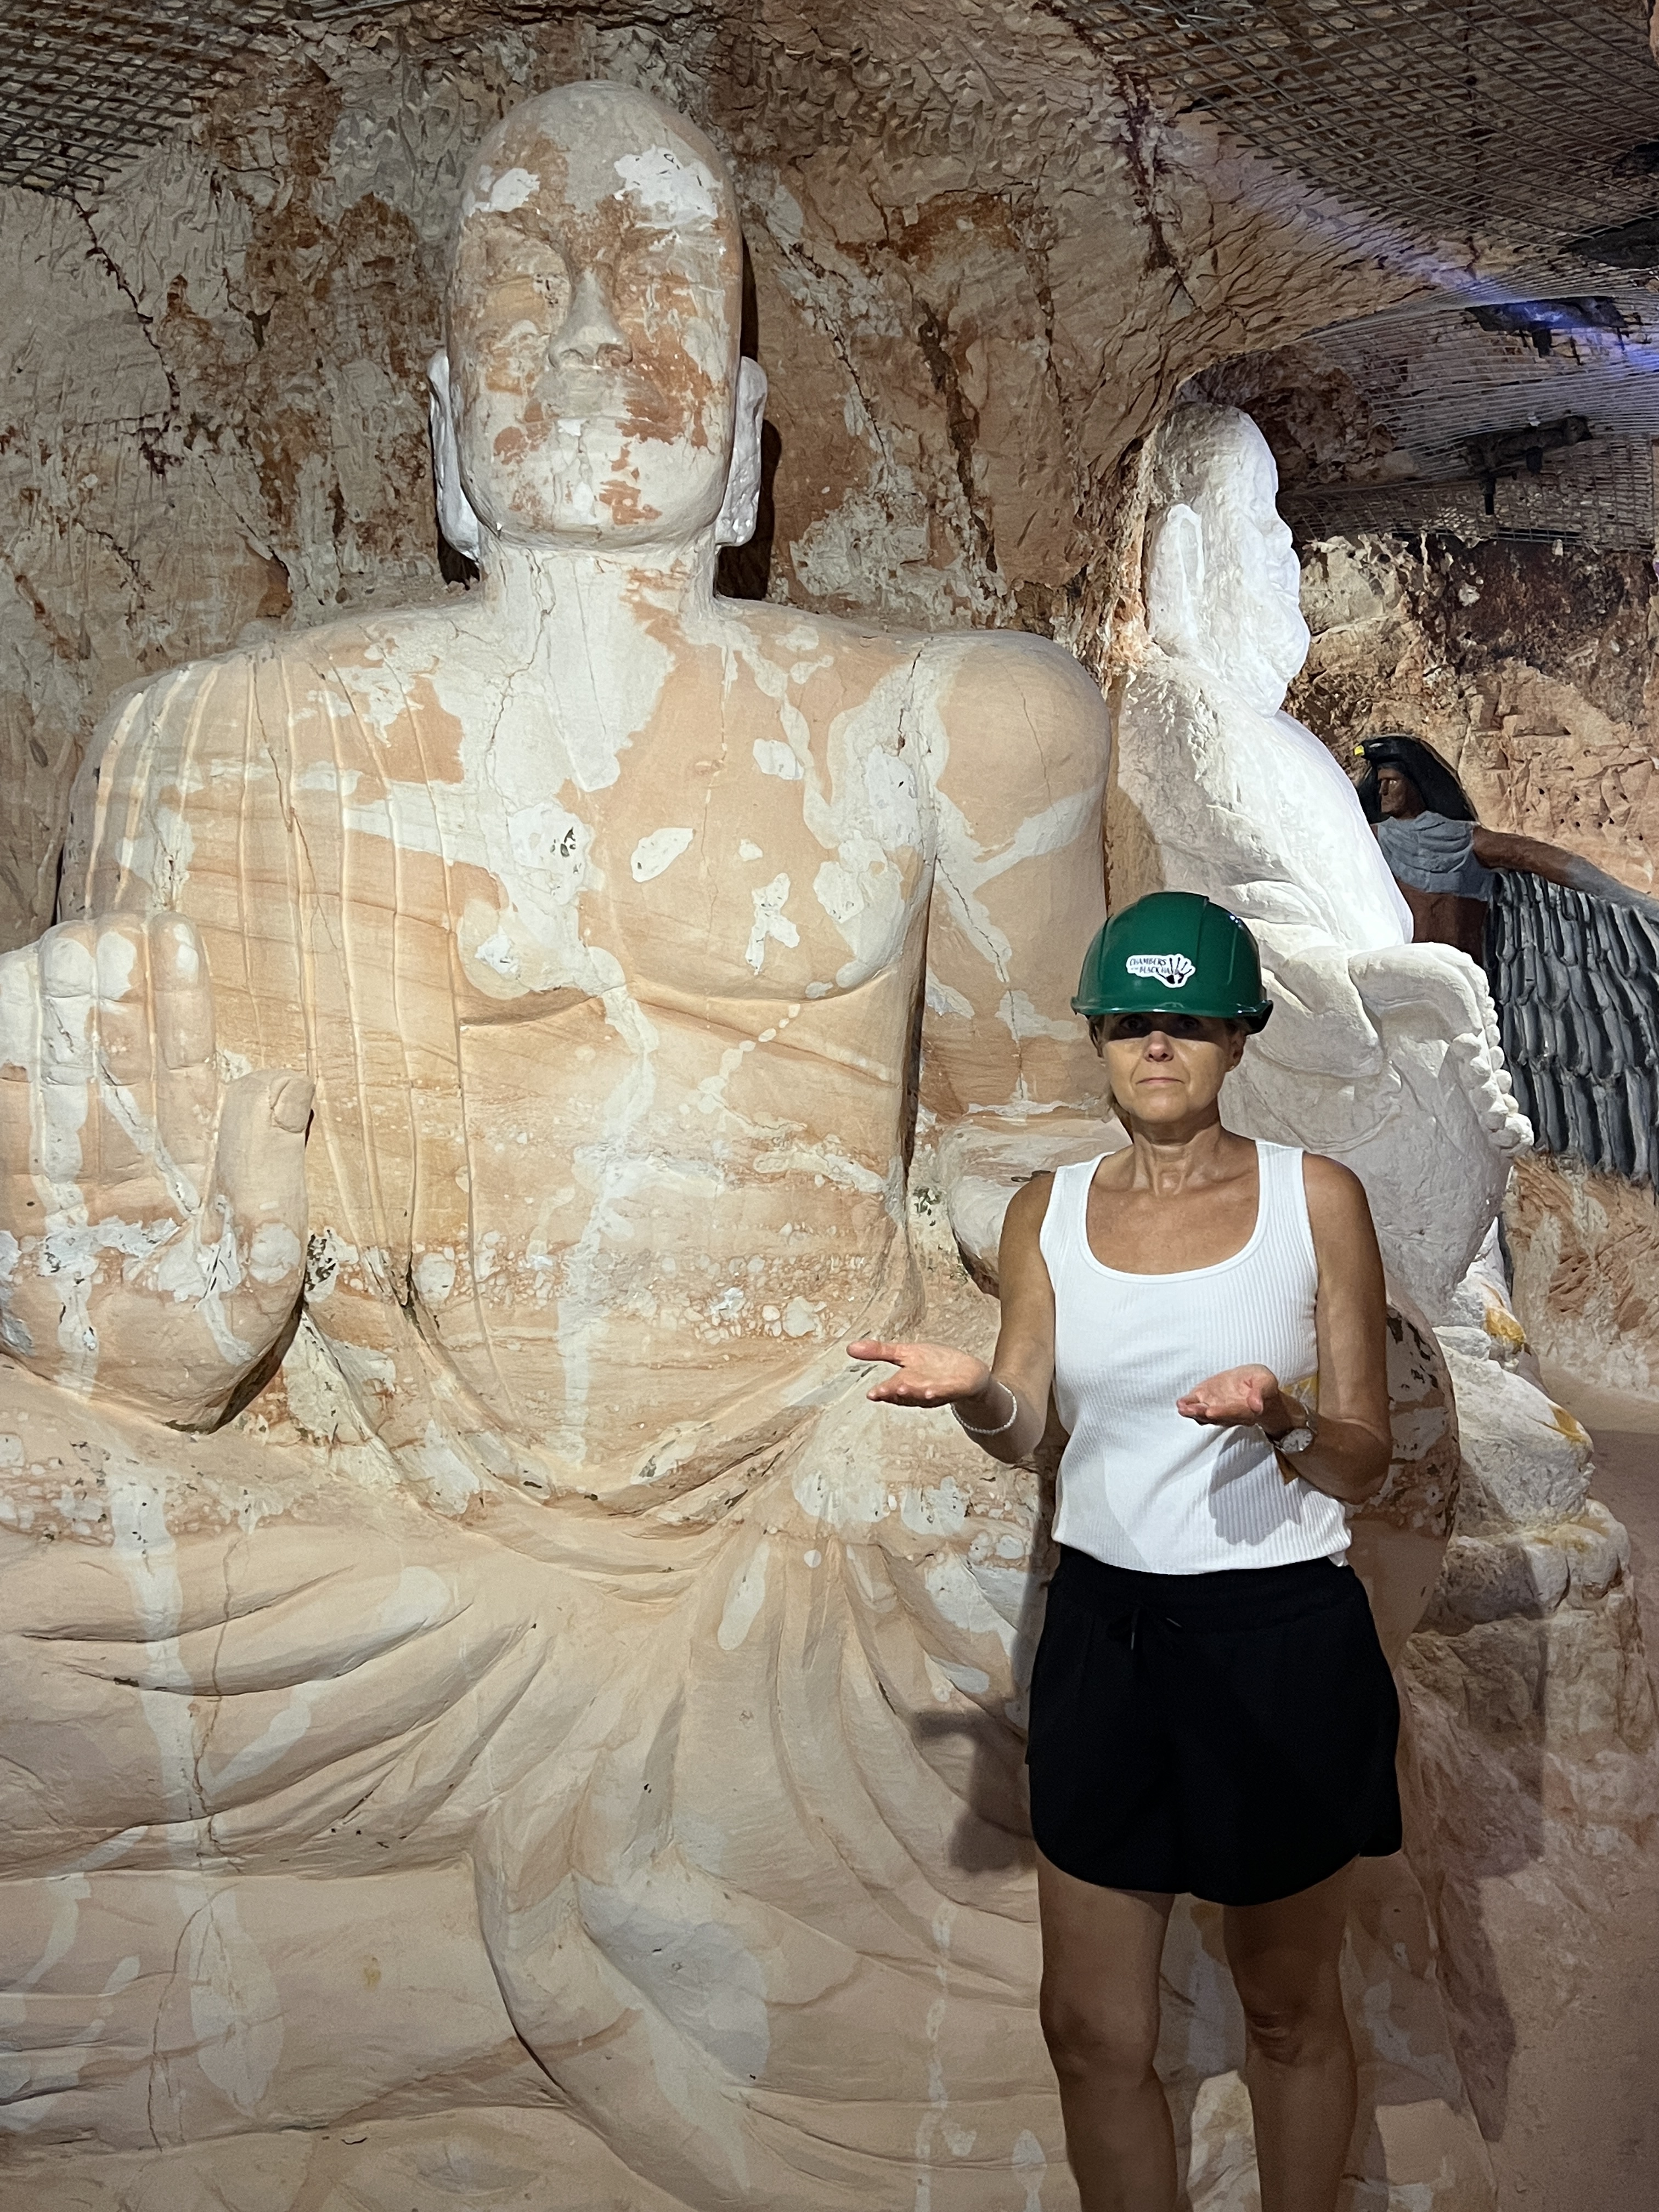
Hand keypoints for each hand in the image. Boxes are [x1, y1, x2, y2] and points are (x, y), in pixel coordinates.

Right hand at [0, 914, 312, 1428]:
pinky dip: (2, 1067)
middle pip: (111, 1058)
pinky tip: (6, 1006)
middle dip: (111, 992)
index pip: (182, 1070)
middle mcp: (117, 1160)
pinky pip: (1, 1122)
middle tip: (112, 925)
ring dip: (53, 1014)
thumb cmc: (191, 1360)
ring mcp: (52, 1176)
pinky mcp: (3, 1201)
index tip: (175, 939)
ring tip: (64, 948)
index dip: (178, 1006)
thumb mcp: (255, 1282)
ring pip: (51, 1077)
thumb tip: (288, 1079)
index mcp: (186, 1169)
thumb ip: (272, 1186)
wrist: (112, 1424)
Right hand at [848, 1339, 992, 1408]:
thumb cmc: (935, 1363)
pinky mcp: (955, 1388)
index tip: (872, 1394)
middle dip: (894, 1393)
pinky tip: (932, 1390)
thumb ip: (879, 1351)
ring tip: (903, 1388)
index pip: (891, 1389)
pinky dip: (938, 1391)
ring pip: (923, 1394)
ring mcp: (937, 1390)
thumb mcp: (905, 1352)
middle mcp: (919, 1389)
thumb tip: (850, 1347)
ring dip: (913, 1393)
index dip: (882, 1392)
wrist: (967, 1372)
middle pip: (905, 1393)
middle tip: (882, 1391)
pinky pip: (946, 1391)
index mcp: (906, 1381)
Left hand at [1176, 1364, 1288, 1430]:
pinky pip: (1196, 1404)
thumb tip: (1257, 1406)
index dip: (1223, 1413)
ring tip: (1183, 1408)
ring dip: (1192, 1412)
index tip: (1212, 1412)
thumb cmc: (1262, 1384)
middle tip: (1191, 1410)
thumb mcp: (1266, 1382)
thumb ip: (1260, 1392)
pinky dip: (1188, 1405)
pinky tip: (1181, 1403)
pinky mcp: (1206, 1399)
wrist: (1254, 1386)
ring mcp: (1216, 1408)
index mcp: (1247, 1411)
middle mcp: (1230, 1414)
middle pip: (1216, 1417)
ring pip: (1203, 1414)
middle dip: (1202, 1414)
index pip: (1235, 1413)